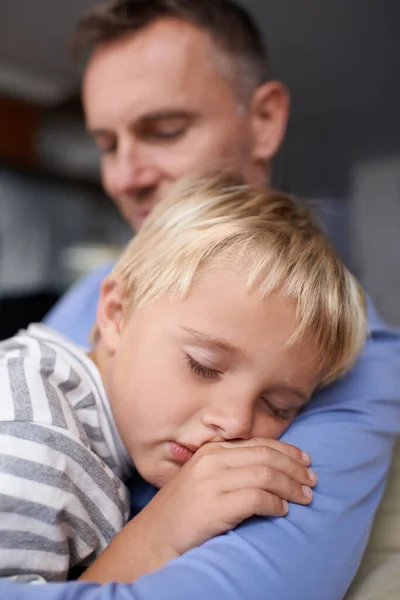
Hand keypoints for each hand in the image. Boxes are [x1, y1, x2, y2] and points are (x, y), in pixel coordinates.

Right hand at [80, 437, 315, 582]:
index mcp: (211, 451)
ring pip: (266, 474)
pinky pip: (257, 498)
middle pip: (266, 456)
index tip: (305, 460)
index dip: (287, 451)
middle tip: (313, 480)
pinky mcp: (215, 505)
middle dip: (295, 468)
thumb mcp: (203, 479)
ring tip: (305, 497)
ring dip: (291, 486)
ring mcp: (213, 482)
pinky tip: (283, 510)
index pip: (258, 444)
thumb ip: (229, 468)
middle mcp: (213, 461)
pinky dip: (275, 503)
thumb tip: (267, 467)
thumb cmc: (182, 512)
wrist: (153, 538)